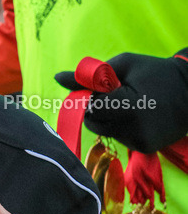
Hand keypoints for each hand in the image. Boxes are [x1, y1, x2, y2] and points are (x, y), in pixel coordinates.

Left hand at [55, 51, 187, 152]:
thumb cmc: (155, 71)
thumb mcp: (123, 65)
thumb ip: (89, 75)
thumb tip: (57, 77)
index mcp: (128, 105)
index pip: (91, 108)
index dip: (89, 98)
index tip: (97, 89)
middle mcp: (133, 128)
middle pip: (93, 123)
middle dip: (96, 109)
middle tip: (113, 95)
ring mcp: (140, 142)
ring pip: (105, 132)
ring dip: (108, 119)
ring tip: (129, 104)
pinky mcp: (145, 148)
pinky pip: (120, 138)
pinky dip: (121, 127)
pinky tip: (138, 117)